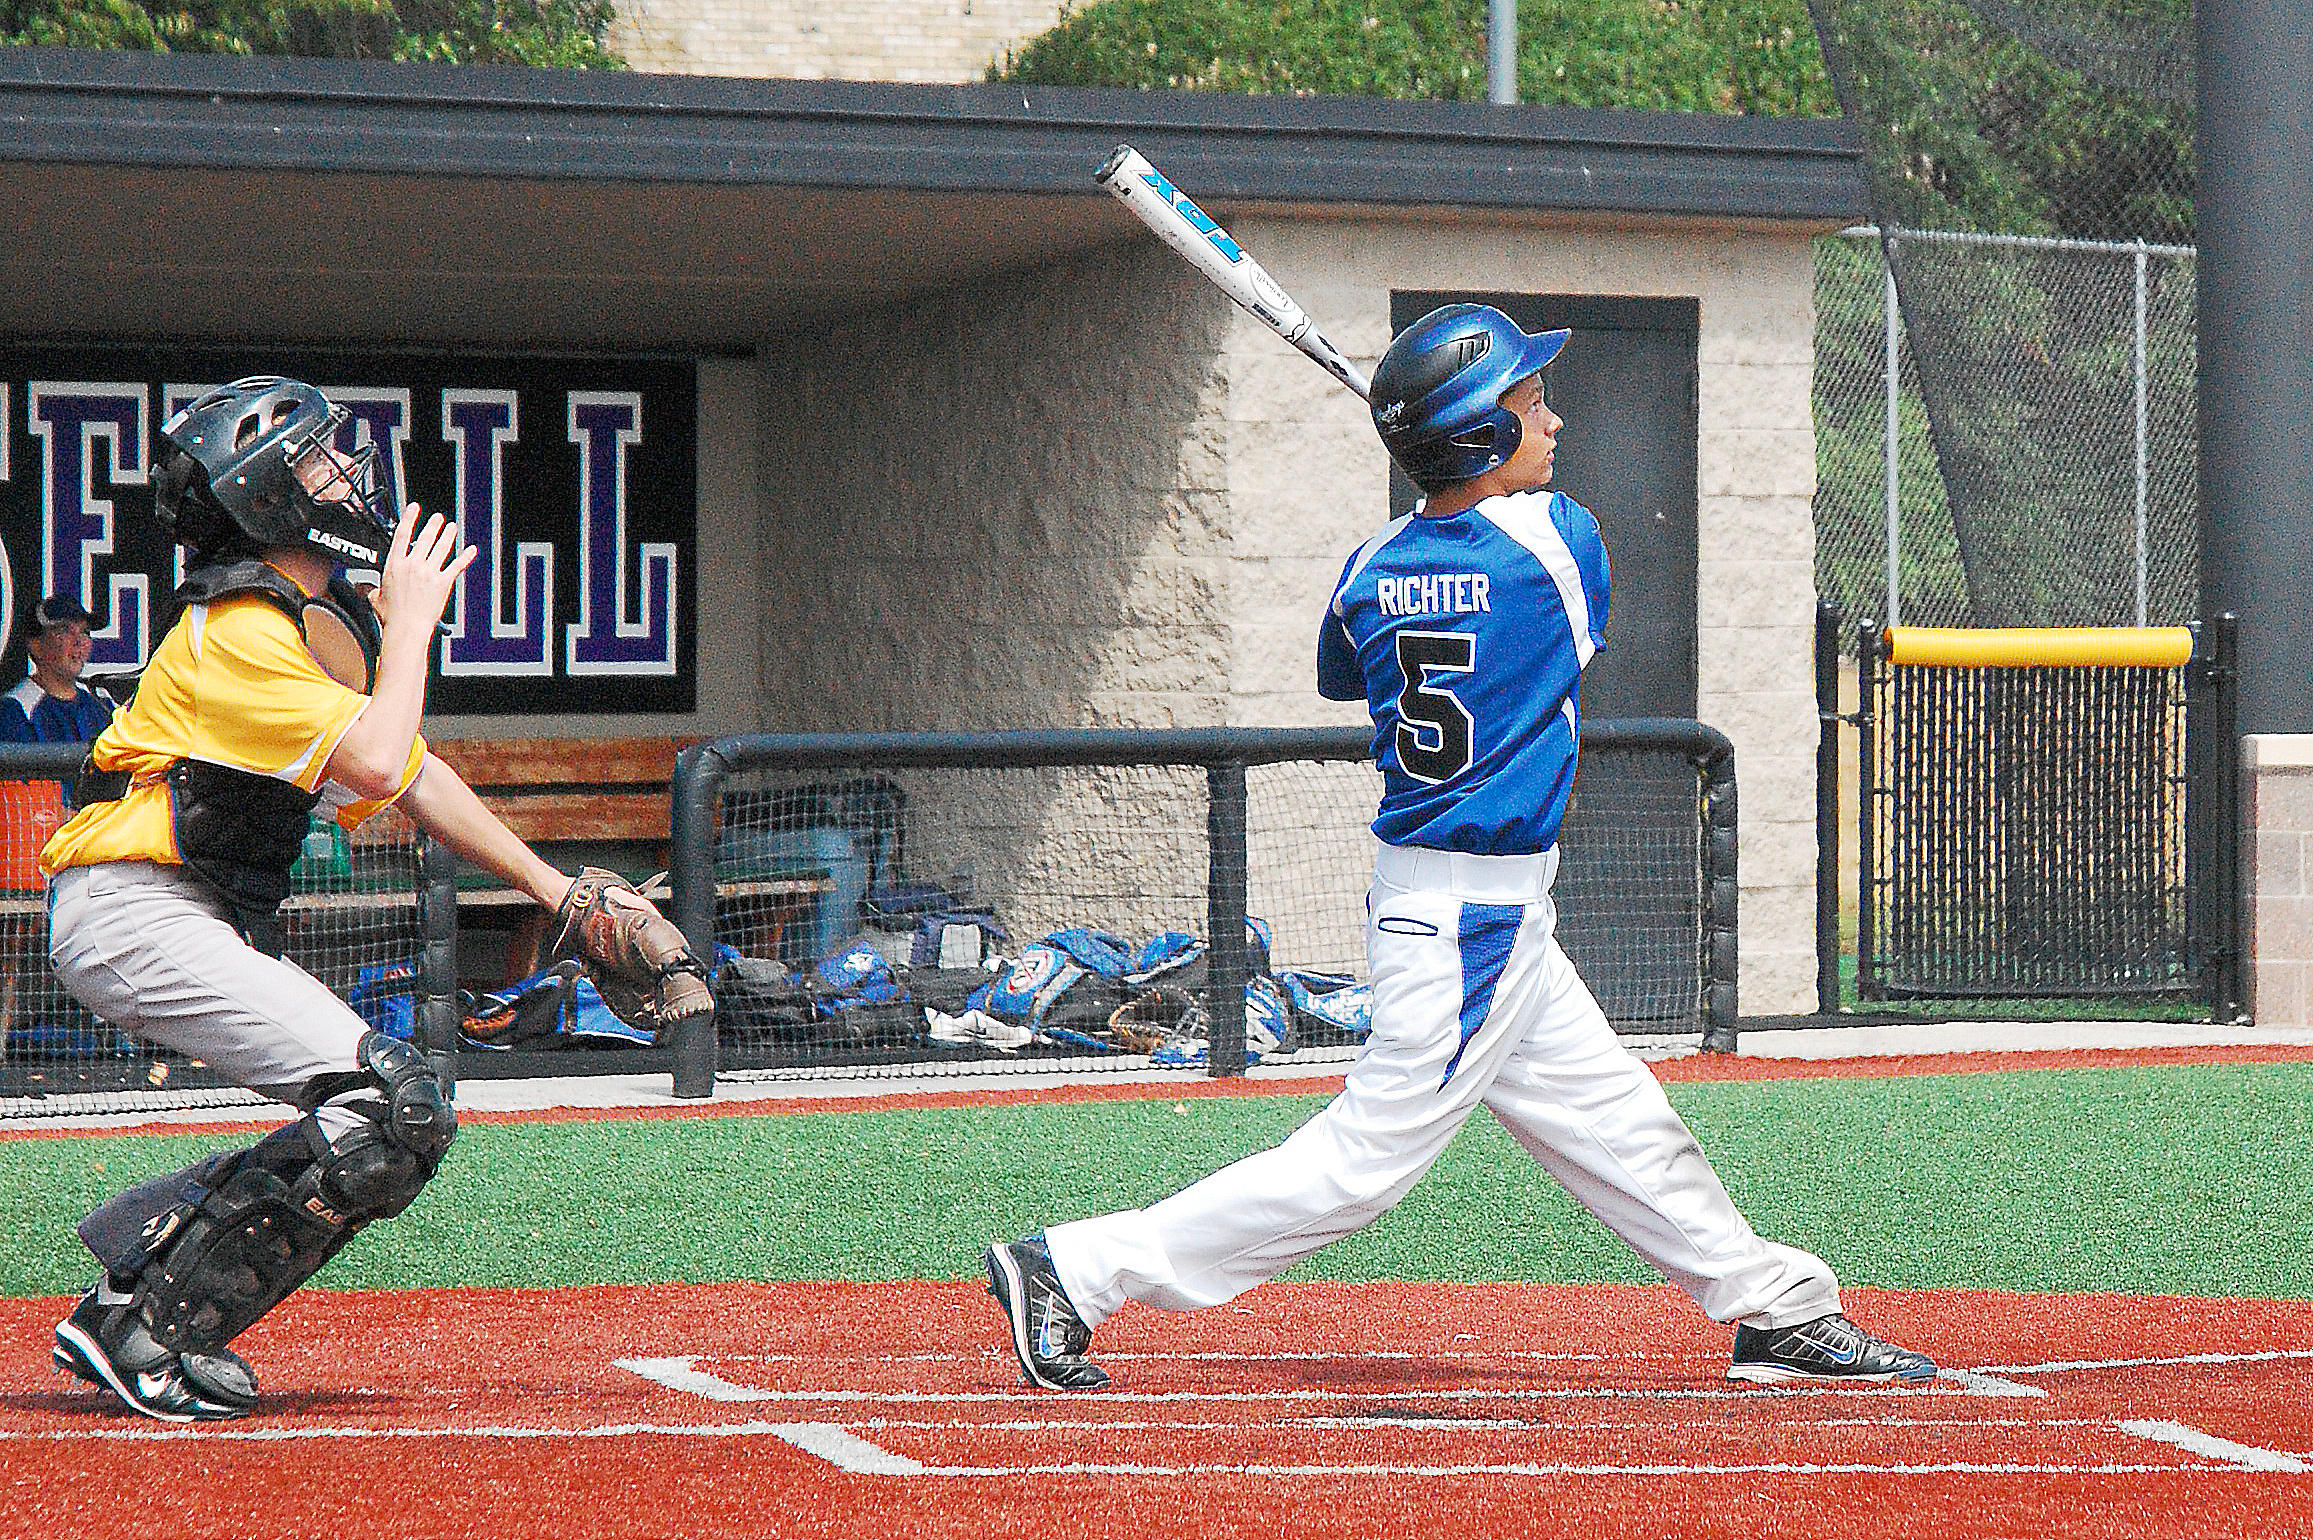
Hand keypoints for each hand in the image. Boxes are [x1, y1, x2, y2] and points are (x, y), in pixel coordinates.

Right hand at [372, 504, 475, 637]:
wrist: (407, 627)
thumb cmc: (392, 616)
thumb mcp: (375, 598)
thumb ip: (370, 589)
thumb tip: (363, 587)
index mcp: (395, 564)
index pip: (402, 535)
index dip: (409, 518)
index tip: (414, 508)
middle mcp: (414, 565)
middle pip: (425, 538)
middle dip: (433, 525)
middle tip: (438, 517)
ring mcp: (430, 572)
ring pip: (442, 548)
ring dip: (448, 535)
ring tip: (452, 527)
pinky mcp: (443, 582)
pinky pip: (457, 566)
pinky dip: (466, 557)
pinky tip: (471, 550)